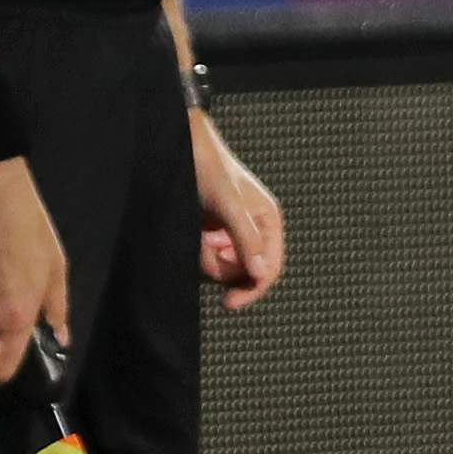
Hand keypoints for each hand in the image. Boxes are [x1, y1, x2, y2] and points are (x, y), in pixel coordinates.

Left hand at [192, 113, 284, 310]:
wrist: (183, 149)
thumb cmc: (210, 170)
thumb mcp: (229, 206)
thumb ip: (247, 240)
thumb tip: (260, 275)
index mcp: (268, 222)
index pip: (269, 270)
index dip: (252, 290)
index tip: (229, 304)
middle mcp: (252, 231)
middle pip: (243, 273)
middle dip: (220, 266)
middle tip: (203, 247)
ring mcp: (231, 234)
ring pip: (222, 269)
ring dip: (205, 257)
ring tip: (197, 233)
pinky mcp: (212, 235)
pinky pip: (208, 259)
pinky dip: (198, 251)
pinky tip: (194, 231)